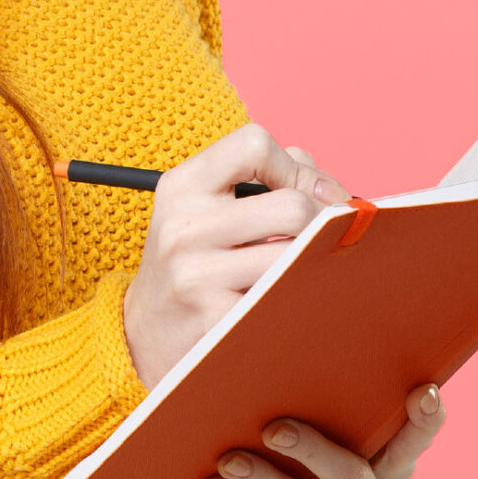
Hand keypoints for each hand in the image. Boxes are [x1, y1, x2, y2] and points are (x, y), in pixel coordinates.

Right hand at [121, 123, 345, 389]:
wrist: (147, 333)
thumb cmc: (192, 261)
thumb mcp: (203, 207)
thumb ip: (263, 179)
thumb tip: (330, 189)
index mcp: (182, 186)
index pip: (254, 145)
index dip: (294, 166)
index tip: (306, 190)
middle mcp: (185, 226)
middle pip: (291, 207)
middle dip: (323, 221)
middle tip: (326, 237)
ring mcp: (198, 276)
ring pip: (297, 257)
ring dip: (317, 262)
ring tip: (309, 266)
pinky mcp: (217, 320)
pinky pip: (287, 299)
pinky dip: (302, 298)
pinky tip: (291, 299)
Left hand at [203, 384, 448, 478]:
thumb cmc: (306, 444)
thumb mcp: (324, 423)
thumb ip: (323, 395)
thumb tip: (284, 319)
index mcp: (388, 463)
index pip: (414, 441)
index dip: (425, 421)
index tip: (423, 391)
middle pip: (352, 478)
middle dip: (313, 452)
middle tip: (274, 429)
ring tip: (229, 458)